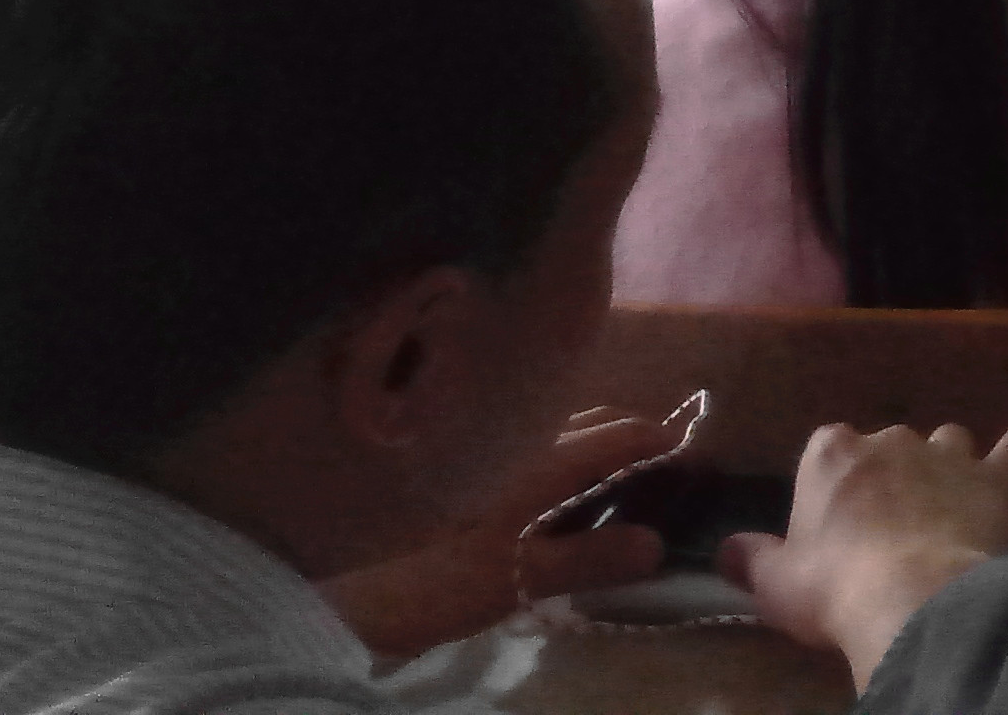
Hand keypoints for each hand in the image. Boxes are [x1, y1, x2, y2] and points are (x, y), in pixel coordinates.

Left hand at [316, 408, 679, 659]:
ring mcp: (474, 461)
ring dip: (584, 445)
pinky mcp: (447, 483)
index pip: (612, 437)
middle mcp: (507, 448)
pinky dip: (548, 462)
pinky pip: (517, 455)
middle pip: (581, 425)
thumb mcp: (511, 580)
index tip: (690, 444)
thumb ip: (584, 559)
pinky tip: (541, 492)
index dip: (655, 439)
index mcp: (532, 464)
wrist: (316, 583)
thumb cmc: (423, 580)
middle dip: (623, 434)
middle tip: (655, 459)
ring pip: (545, 436)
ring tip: (606, 473)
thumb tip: (661, 541)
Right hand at [727, 411, 1007, 686]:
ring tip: (950, 490)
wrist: (906, 594)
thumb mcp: (775, 584)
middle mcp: (890, 440)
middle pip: (889, 447)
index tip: (832, 522)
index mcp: (831, 456)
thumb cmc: (832, 588)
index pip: (825, 450)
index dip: (831, 485)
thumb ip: (751, 560)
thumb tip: (725, 549)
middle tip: (887, 527)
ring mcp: (945, 454)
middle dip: (890, 476)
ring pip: (949, 441)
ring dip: (948, 461)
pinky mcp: (992, 478)